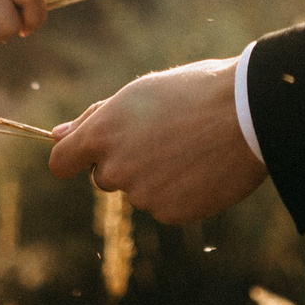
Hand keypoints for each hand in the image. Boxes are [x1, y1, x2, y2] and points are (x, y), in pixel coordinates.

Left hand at [48, 57, 267, 223]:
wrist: (249, 113)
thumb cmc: (194, 91)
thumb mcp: (139, 93)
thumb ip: (94, 118)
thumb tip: (55, 136)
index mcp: (103, 132)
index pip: (60, 163)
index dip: (73, 158)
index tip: (85, 155)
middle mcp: (116, 167)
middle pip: (101, 177)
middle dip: (123, 161)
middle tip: (162, 136)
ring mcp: (142, 195)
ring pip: (136, 190)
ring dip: (153, 176)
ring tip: (189, 147)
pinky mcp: (169, 213)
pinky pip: (163, 206)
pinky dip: (177, 192)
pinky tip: (200, 168)